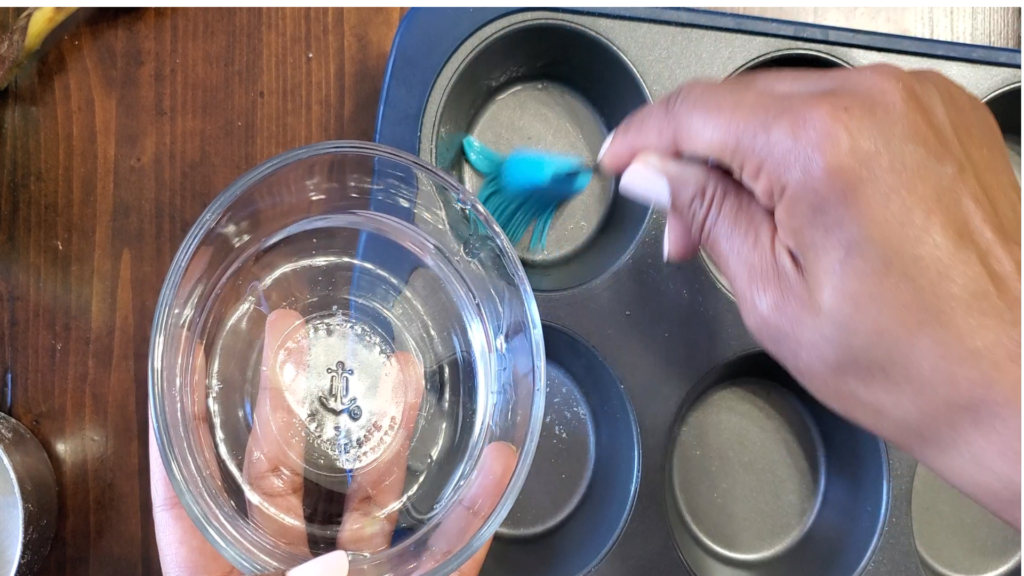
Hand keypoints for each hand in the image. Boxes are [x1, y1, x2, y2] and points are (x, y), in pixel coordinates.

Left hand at [150, 309, 516, 574]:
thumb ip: (236, 552)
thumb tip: (262, 510)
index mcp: (231, 569)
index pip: (191, 492)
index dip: (183, 421)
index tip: (184, 351)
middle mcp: (295, 567)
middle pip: (288, 474)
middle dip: (293, 395)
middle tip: (292, 324)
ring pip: (376, 500)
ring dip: (394, 431)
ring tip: (405, 368)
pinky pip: (451, 553)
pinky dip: (478, 511)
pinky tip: (499, 462)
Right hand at [600, 64, 1021, 528]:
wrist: (1014, 381)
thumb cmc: (913, 360)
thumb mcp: (773, 296)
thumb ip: (707, 214)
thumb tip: (655, 173)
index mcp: (821, 143)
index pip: (696, 110)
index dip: (642, 137)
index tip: (619, 162)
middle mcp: (876, 101)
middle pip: (741, 100)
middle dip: (695, 157)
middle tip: (679, 227)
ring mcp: (917, 102)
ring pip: (790, 102)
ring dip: (750, 153)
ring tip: (745, 226)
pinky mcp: (942, 116)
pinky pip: (846, 110)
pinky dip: (807, 146)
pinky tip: (800, 202)